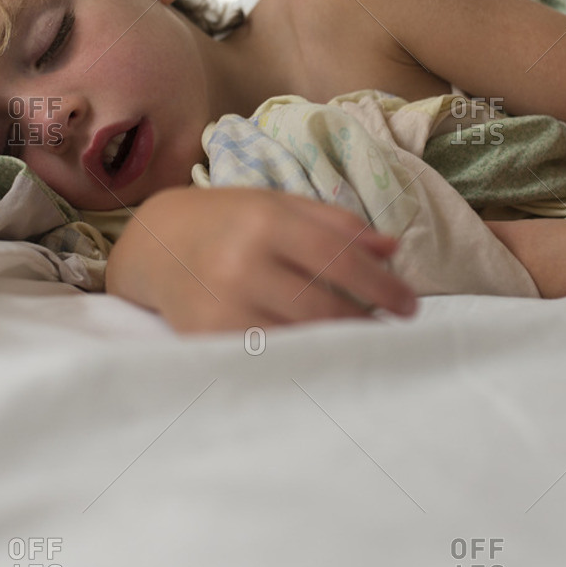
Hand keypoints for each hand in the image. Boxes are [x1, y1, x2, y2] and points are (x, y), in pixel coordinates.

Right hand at [105, 186, 418, 332]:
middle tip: (392, 331)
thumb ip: (337, 224)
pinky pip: (266, 358)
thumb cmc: (228, 221)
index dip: (382, 286)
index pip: (338, 258)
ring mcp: (221, 306)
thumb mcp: (279, 205)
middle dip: (366, 323)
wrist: (155, 243)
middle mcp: (242, 264)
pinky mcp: (206, 339)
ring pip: (297, 338)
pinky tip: (319, 357)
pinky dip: (299, 360)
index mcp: (265, 223)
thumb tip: (392, 249)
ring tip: (361, 344)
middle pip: (322, 306)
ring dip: (338, 345)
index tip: (410, 306)